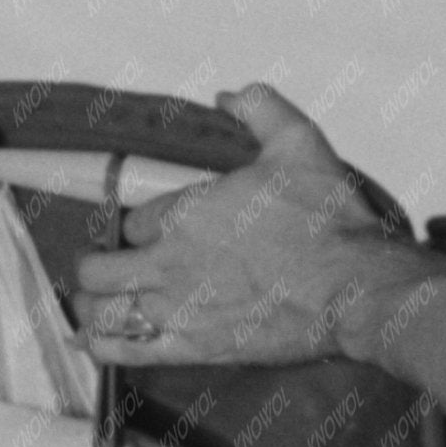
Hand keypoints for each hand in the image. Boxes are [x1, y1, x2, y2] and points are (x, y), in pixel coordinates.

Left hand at [69, 84, 411, 366]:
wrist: (355, 287)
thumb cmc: (328, 220)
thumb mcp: (299, 143)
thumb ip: (260, 108)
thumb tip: (229, 96)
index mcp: (186, 211)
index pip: (132, 222)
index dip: (140, 227)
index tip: (155, 232)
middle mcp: (169, 261)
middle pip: (100, 268)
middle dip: (97, 266)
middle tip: (106, 268)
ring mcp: (178, 308)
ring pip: (102, 311)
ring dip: (91, 306)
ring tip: (94, 304)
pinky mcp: (193, 347)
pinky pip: (127, 350)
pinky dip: (102, 346)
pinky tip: (90, 342)